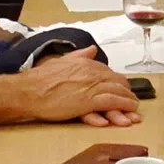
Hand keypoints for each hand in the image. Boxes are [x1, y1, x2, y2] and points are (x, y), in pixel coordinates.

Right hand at [0, 46, 139, 127]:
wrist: (30, 91)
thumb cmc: (41, 79)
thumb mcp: (61, 61)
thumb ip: (79, 56)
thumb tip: (91, 49)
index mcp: (86, 64)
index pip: (109, 72)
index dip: (117, 82)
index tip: (122, 89)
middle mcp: (91, 73)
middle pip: (117, 82)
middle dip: (127, 92)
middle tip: (133, 101)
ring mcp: (90, 87)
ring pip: (117, 93)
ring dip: (128, 102)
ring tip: (134, 110)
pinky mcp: (87, 101)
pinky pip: (110, 103)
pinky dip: (120, 108)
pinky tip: (126, 114)